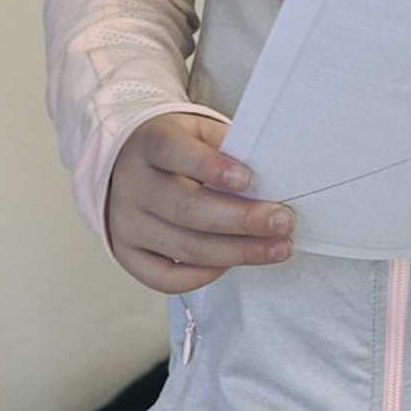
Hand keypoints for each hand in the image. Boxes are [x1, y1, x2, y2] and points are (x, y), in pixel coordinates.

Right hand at [105, 112, 292, 294]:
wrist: (129, 165)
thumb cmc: (175, 149)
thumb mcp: (197, 132)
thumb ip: (227, 146)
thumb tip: (269, 176)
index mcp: (148, 144)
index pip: (172, 151)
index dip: (209, 165)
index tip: (247, 178)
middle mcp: (132, 184)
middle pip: (186, 208)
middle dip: (241, 219)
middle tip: (282, 221)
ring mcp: (127, 223)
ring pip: (185, 247)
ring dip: (238, 251)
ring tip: (277, 247)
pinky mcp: (128, 253)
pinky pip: (165, 278)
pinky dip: (203, 276)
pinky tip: (231, 264)